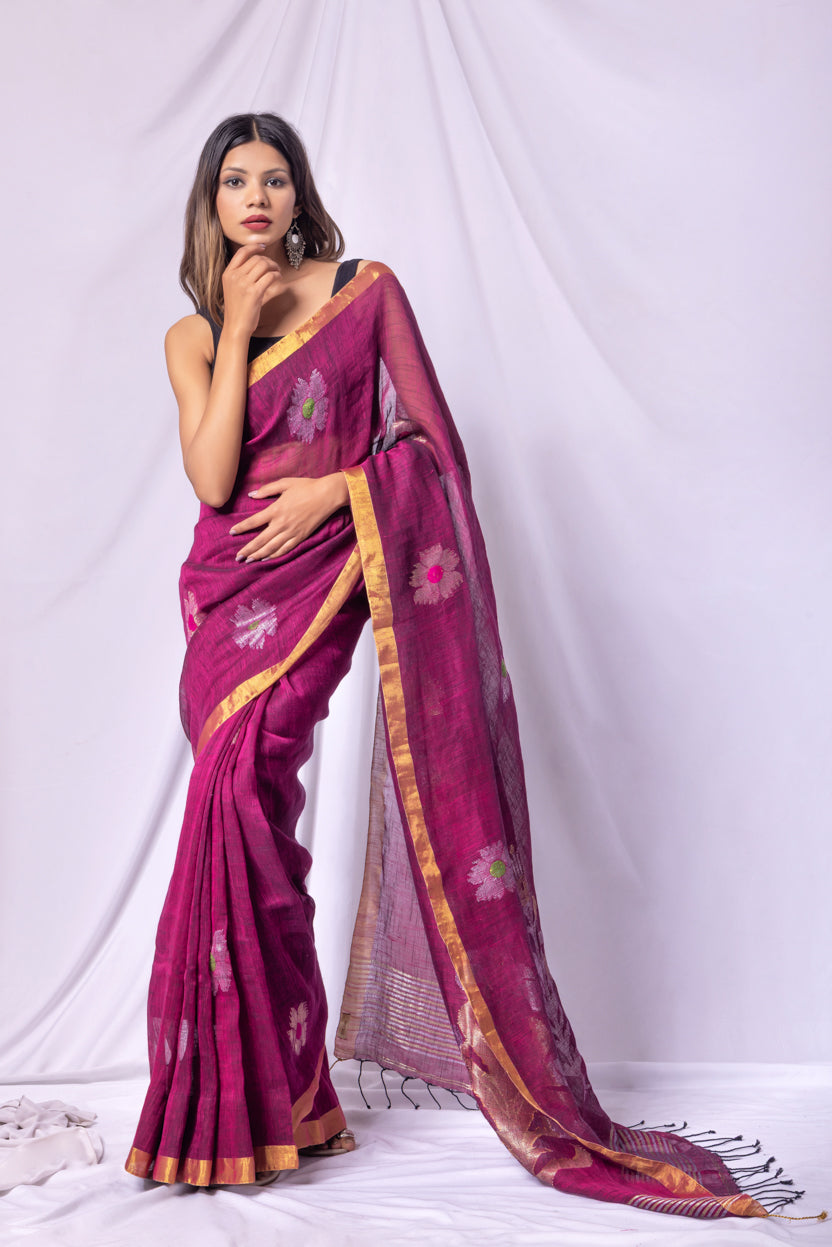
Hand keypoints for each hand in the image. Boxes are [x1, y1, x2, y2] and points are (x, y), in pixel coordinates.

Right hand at [221, 243, 282, 337]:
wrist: (236, 327)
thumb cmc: (237, 310)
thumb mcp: (233, 289)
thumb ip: (242, 276)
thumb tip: (259, 264)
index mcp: (228, 274)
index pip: (241, 253)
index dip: (254, 247)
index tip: (263, 247)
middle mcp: (234, 276)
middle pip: (256, 258)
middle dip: (268, 260)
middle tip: (274, 267)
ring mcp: (243, 284)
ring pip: (263, 265)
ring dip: (274, 267)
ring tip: (277, 272)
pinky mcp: (254, 292)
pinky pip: (270, 276)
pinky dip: (276, 275)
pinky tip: (278, 278)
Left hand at [229, 475, 349, 561]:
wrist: (328, 495)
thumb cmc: (307, 486)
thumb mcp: (285, 483)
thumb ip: (267, 489)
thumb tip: (252, 495)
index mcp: (276, 509)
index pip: (254, 522)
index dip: (241, 528)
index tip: (231, 532)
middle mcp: (282, 523)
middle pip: (260, 540)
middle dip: (248, 549)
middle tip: (238, 557)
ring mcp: (292, 532)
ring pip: (272, 547)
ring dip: (258, 555)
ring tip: (248, 561)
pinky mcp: (301, 536)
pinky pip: (285, 549)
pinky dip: (275, 555)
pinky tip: (266, 559)